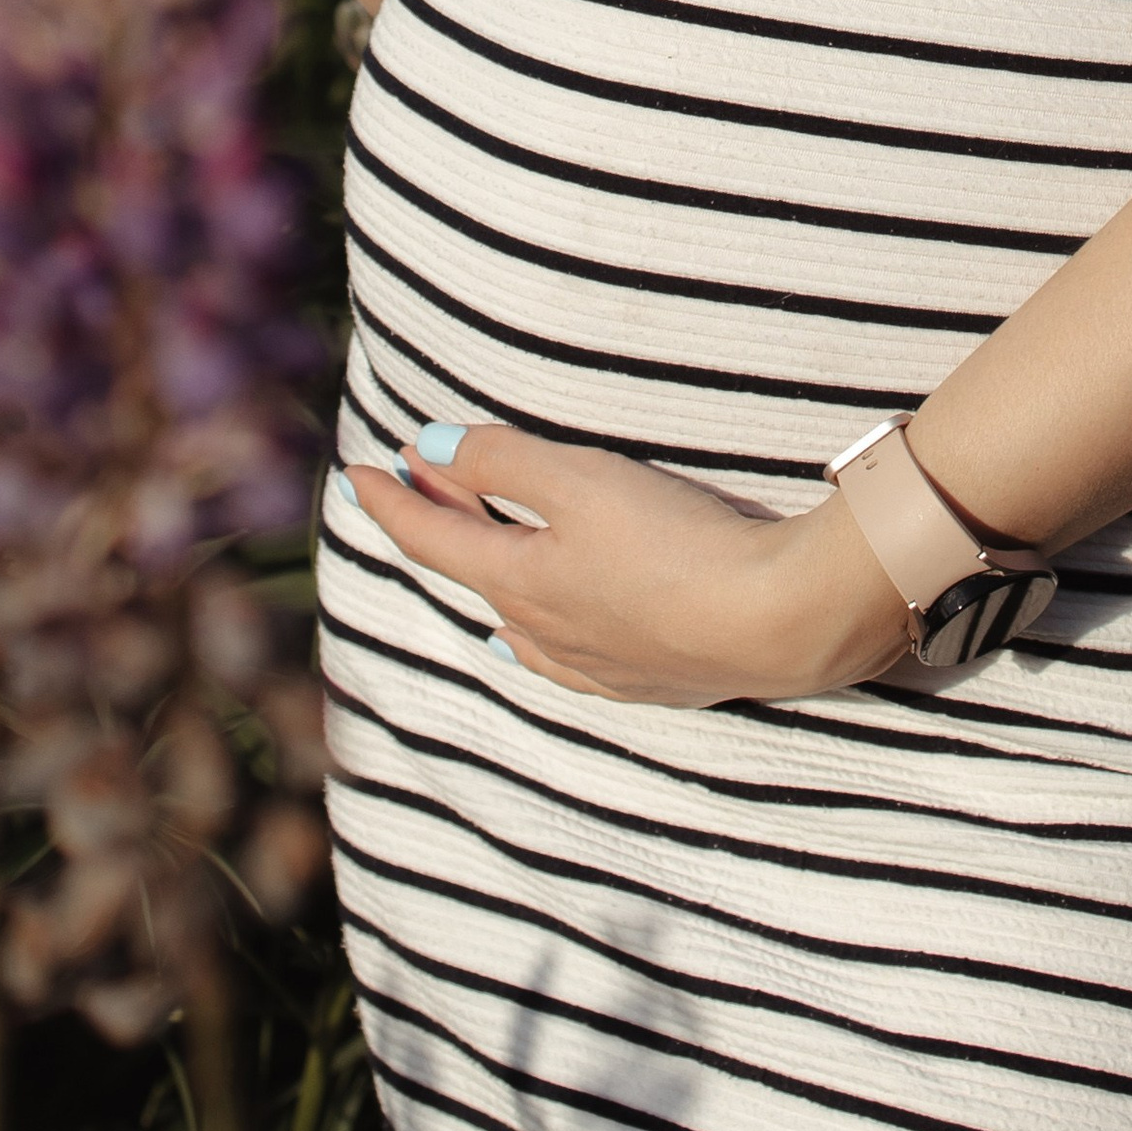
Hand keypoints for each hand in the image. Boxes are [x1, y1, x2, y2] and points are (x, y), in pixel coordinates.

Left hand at [339, 425, 908, 702]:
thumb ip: (503, 460)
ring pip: (515, 621)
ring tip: (471, 559)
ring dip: (488, 577)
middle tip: (411, 484)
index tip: (355, 473)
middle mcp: (544, 630)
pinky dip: (535, 635)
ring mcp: (596, 663)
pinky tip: (535, 642)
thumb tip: (428, 450)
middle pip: (473, 571)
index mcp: (520, 580)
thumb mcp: (583, 480)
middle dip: (439, 523)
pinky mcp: (647, 680)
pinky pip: (564, 659)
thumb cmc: (676, 542)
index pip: (434, 537)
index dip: (392, 501)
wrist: (776, 621)